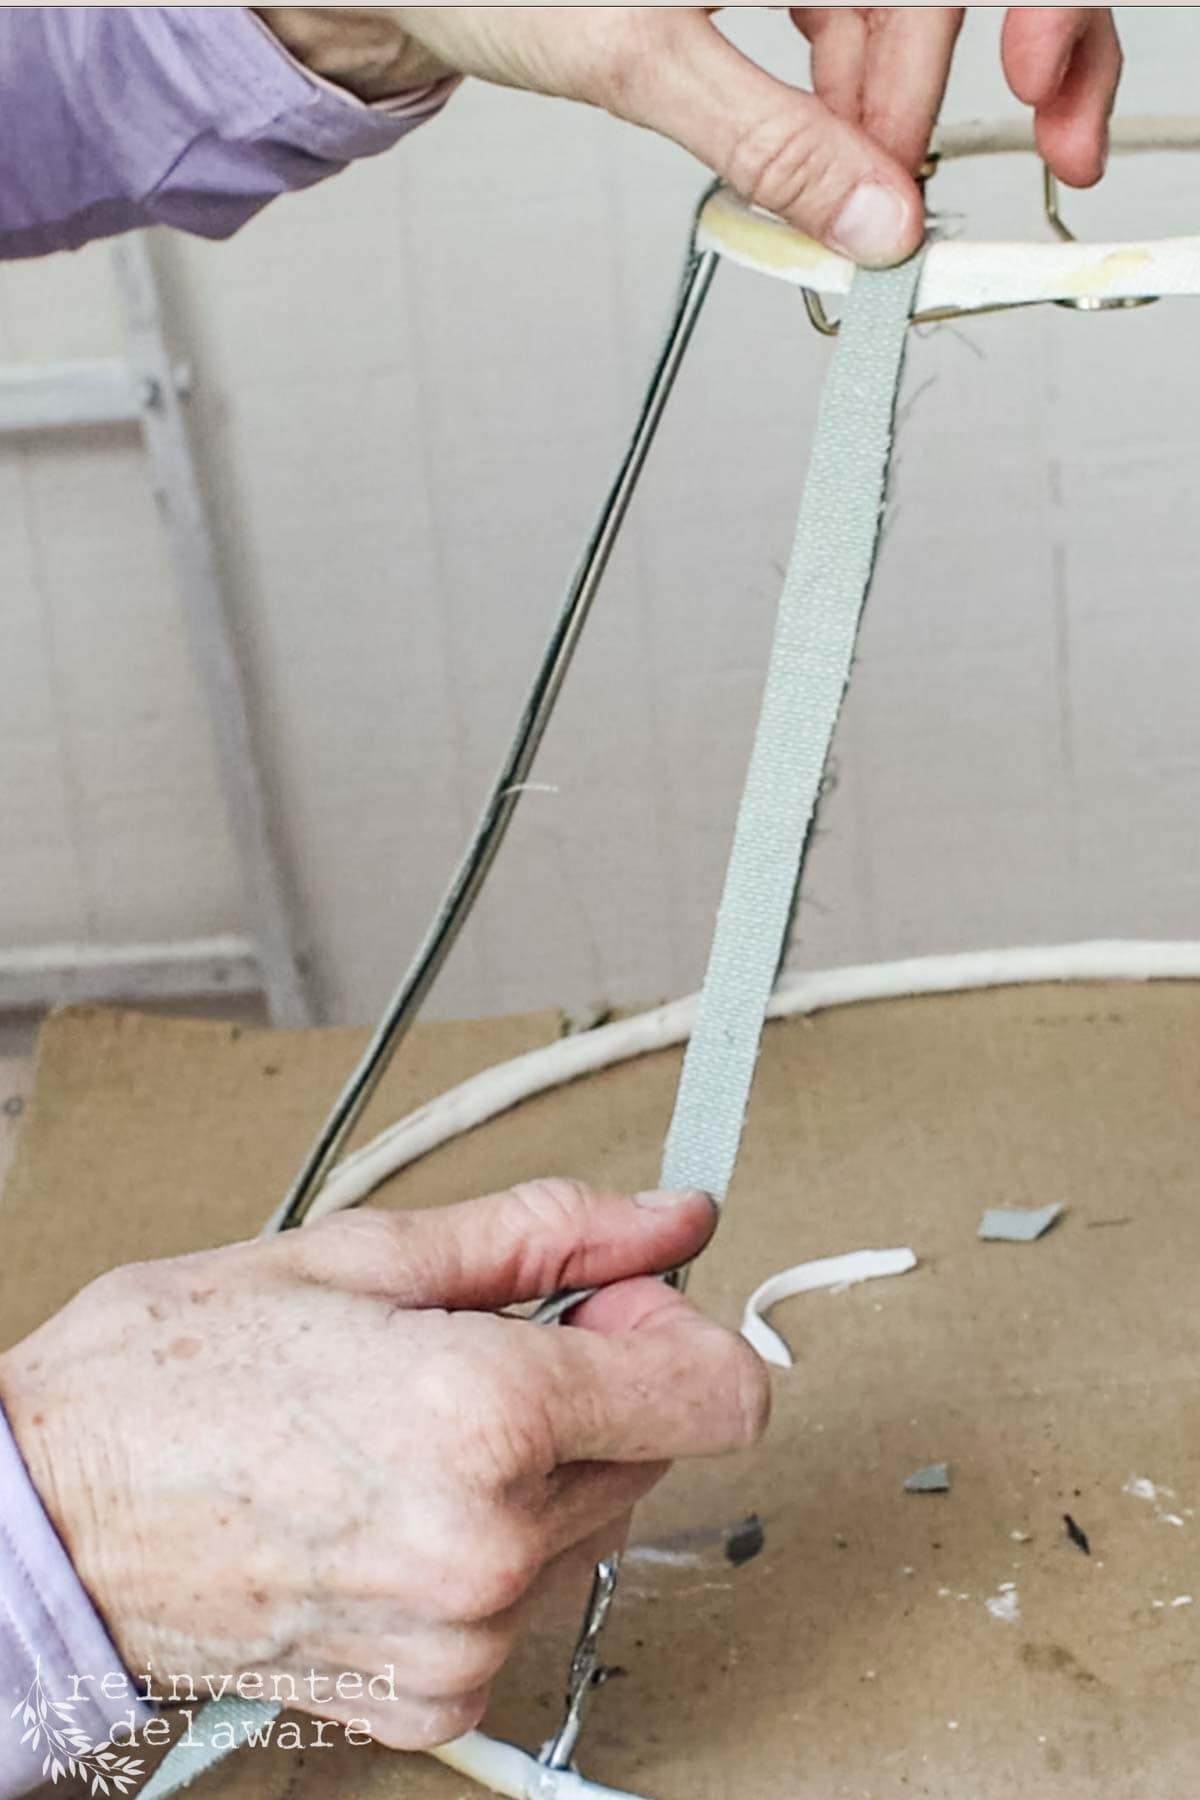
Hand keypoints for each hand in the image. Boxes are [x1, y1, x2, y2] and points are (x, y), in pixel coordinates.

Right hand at [0, 1181, 766, 1748]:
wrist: (45, 1522)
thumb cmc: (172, 1377)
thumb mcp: (363, 1255)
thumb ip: (547, 1232)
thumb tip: (669, 1218)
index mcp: (484, 1414)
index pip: (721, 1394)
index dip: (680, 1332)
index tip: (617, 1304)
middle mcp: (492, 1545)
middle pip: (654, 1451)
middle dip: (594, 1387)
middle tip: (471, 1347)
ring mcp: (464, 1638)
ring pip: (589, 1523)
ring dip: (536, 1467)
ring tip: (403, 1425)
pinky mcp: (434, 1699)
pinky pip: (523, 1599)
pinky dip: (486, 1542)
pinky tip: (387, 1501)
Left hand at [259, 7, 1120, 266]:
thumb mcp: (637, 58)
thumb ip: (768, 140)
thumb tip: (873, 220)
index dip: (1017, 31)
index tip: (1002, 125)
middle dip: (942, 97)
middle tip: (943, 202)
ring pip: (893, 17)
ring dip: (885, 118)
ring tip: (856, 202)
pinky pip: (843, 26)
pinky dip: (841, 100)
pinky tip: (827, 154)